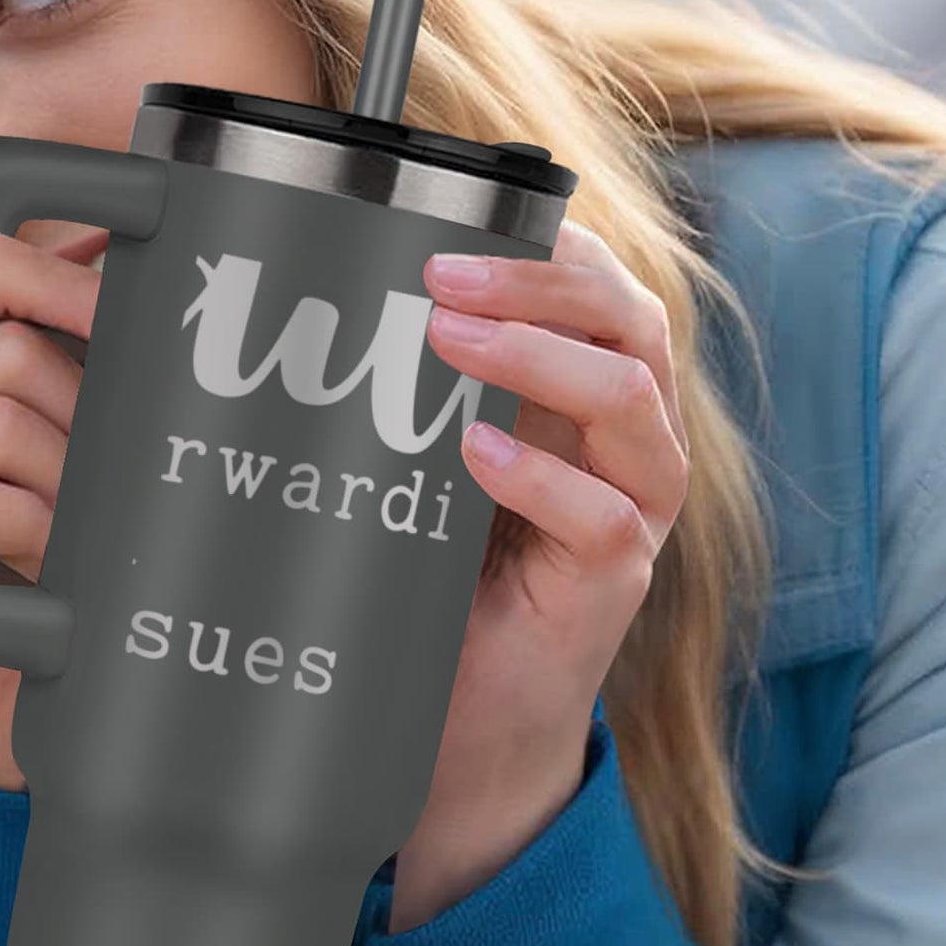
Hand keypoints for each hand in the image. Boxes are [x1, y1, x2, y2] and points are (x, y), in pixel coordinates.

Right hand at [0, 229, 107, 791]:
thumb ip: (26, 364)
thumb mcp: (15, 461)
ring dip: (65, 493)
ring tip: (68, 547)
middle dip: (80, 425)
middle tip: (99, 498)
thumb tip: (106, 245)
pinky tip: (40, 588)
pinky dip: (37, 539)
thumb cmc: (14, 593)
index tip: (132, 321)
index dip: (62, 282)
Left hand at [389, 220, 691, 932]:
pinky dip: (538, 477)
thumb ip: (405, 395)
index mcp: (587, 397)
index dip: (547, 243)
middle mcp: (629, 443)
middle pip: (631, 322)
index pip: (601, 288)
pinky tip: (473, 454)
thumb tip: (312, 303)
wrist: (461, 724)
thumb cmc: (437, 579)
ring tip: (449, 338)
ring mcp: (633, 512)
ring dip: (540, 355)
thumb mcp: (419, 467)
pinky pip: (602, 517)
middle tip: (440, 272)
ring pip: (631, 402)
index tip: (454, 221)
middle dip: (542, 280)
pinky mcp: (614, 586)